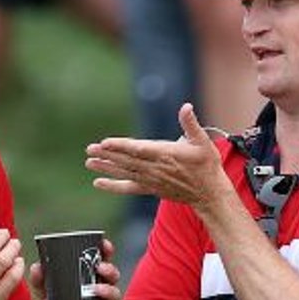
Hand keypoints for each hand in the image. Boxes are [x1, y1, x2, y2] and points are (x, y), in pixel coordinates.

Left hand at [29, 237, 120, 299]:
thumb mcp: (41, 291)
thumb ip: (38, 278)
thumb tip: (37, 266)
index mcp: (87, 277)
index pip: (101, 260)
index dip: (105, 251)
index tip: (104, 244)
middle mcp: (98, 289)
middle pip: (112, 275)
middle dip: (110, 268)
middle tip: (99, 267)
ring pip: (114, 294)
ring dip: (108, 290)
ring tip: (96, 289)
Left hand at [86, 103, 230, 209]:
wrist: (209, 193)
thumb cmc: (206, 165)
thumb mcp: (203, 141)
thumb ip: (191, 124)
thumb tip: (186, 107)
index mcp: (165, 154)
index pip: (138, 149)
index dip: (121, 146)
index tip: (105, 143)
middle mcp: (155, 168)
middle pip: (127, 161)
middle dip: (107, 154)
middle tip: (90, 149)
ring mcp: (151, 180)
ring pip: (124, 172)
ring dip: (106, 167)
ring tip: (89, 162)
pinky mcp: (150, 188)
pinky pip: (128, 187)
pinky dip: (113, 185)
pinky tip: (99, 183)